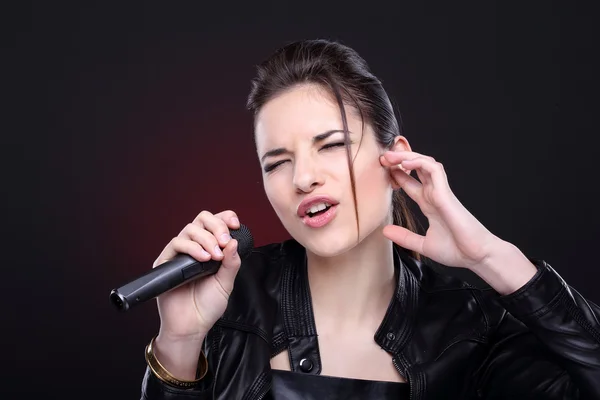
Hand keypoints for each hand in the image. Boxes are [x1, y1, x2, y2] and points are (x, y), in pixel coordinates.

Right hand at [153, 210, 241, 340]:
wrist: (191, 326)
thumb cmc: (207, 306)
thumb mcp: (226, 283)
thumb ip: (231, 263)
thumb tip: (234, 242)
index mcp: (210, 249)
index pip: (215, 223)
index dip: (225, 218)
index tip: (235, 225)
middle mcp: (194, 248)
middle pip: (202, 220)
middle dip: (216, 226)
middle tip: (224, 242)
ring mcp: (180, 254)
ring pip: (190, 229)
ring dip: (206, 239)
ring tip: (214, 256)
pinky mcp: (166, 262)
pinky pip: (176, 244)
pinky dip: (192, 248)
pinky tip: (203, 259)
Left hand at [380, 150, 499, 269]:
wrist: (477, 256)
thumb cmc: (457, 250)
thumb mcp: (423, 244)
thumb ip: (404, 237)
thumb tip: (385, 230)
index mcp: (429, 204)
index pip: (411, 183)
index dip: (397, 174)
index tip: (382, 171)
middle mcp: (434, 194)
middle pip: (417, 168)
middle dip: (399, 160)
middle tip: (382, 158)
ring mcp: (441, 192)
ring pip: (425, 163)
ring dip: (408, 156)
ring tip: (391, 156)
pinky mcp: (446, 194)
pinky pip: (434, 170)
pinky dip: (420, 163)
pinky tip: (405, 163)